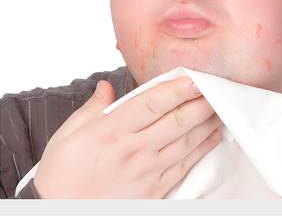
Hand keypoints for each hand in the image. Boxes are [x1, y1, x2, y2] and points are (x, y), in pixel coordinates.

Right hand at [34, 75, 219, 198]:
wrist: (64, 211)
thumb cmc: (63, 173)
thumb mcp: (69, 132)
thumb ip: (93, 107)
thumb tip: (107, 87)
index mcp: (110, 131)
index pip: (150, 104)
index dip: (174, 90)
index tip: (191, 78)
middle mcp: (133, 151)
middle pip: (174, 123)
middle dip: (197, 104)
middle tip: (214, 88)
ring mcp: (147, 173)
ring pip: (184, 145)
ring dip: (204, 125)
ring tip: (218, 109)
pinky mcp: (155, 191)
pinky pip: (184, 168)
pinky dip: (200, 151)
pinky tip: (210, 138)